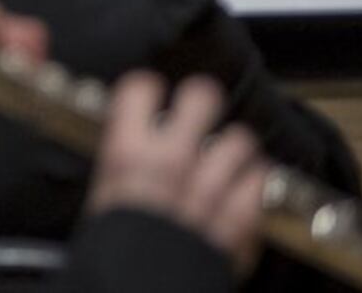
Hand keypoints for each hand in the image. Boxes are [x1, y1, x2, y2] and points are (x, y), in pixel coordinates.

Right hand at [84, 70, 265, 273]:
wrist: (142, 286)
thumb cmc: (117, 249)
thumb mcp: (102, 200)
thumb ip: (120, 171)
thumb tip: (125, 151)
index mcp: (127, 153)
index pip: (139, 90)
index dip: (147, 89)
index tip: (150, 93)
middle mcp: (170, 160)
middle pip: (200, 100)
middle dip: (202, 100)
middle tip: (201, 104)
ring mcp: (208, 185)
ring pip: (238, 141)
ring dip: (235, 146)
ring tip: (230, 151)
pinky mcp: (238, 213)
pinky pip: (258, 182)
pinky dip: (255, 181)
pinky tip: (249, 183)